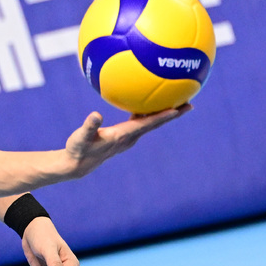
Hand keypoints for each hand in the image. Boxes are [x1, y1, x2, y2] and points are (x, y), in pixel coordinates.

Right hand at [64, 105, 191, 177]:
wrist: (77, 164)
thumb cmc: (78, 149)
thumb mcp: (81, 137)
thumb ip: (89, 126)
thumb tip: (96, 114)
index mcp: (123, 135)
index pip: (148, 124)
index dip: (163, 116)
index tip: (178, 109)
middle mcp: (129, 137)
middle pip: (155, 123)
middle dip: (172, 114)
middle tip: (189, 103)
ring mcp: (127, 137)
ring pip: (149, 123)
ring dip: (161, 113)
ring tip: (174, 101)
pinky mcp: (122, 135)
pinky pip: (138, 121)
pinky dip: (146, 113)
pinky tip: (145, 103)